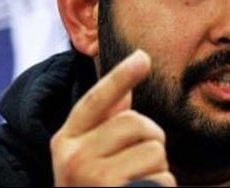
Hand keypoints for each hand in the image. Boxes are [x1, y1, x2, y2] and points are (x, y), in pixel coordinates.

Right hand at [50, 50, 176, 186]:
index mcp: (65, 142)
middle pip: (137, 123)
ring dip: (158, 168)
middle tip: (138, 160)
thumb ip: (103, 124)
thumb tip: (125, 88)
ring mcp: (95, 181)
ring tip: (136, 184)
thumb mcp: (85, 157)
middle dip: (150, 138)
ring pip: (155, 150)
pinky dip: (163, 187)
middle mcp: (74, 159)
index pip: (95, 101)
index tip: (143, 56)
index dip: (120, 77)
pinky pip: (164, 179)